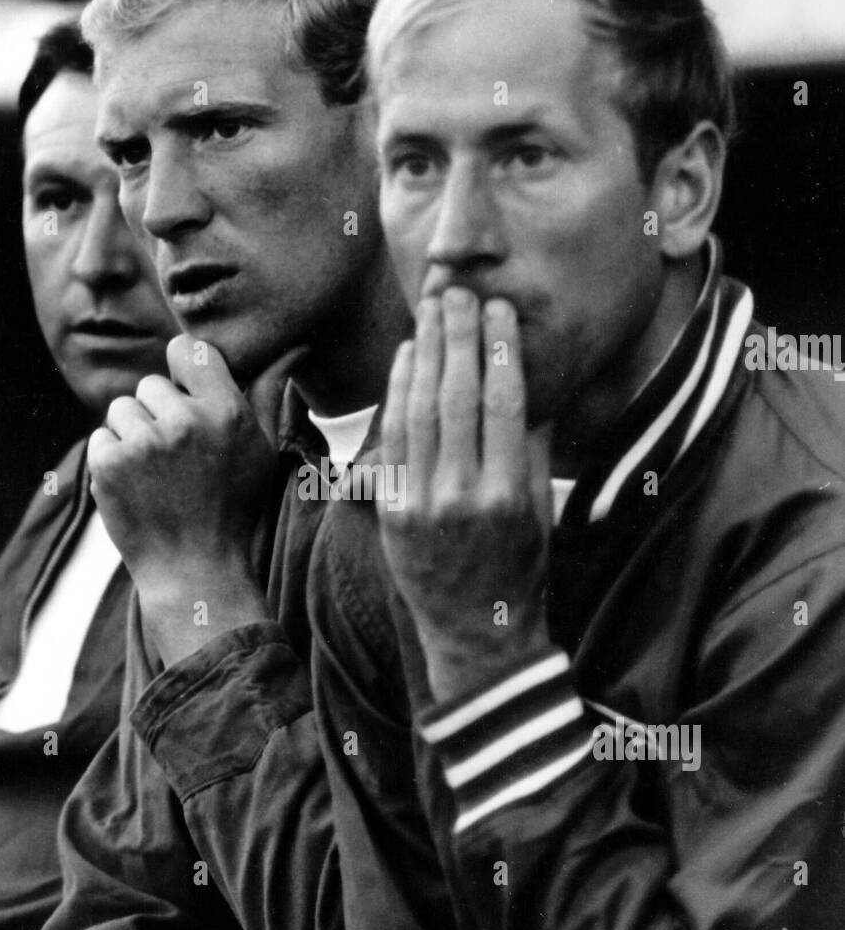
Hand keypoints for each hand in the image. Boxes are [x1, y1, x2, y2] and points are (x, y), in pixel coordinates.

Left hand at [88, 335, 303, 664]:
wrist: (195, 570)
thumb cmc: (231, 512)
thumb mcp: (259, 456)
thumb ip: (253, 404)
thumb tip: (272, 357)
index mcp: (227, 412)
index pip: (190, 350)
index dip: (181, 366)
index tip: (182, 386)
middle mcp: (185, 421)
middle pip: (150, 384)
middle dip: (157, 413)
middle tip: (173, 456)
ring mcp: (144, 441)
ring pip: (121, 410)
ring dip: (131, 435)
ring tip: (154, 474)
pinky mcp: (109, 463)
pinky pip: (101, 438)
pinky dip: (111, 460)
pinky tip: (134, 487)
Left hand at [377, 287, 551, 702]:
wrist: (478, 637)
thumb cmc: (520, 570)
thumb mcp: (540, 511)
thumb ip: (536, 446)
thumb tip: (535, 383)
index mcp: (510, 494)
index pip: (504, 403)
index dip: (499, 350)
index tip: (499, 311)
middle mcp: (463, 495)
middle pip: (457, 397)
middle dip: (458, 338)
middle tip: (459, 293)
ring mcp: (420, 504)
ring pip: (419, 411)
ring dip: (423, 354)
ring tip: (431, 312)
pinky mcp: (389, 511)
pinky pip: (392, 439)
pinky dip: (397, 394)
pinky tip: (405, 359)